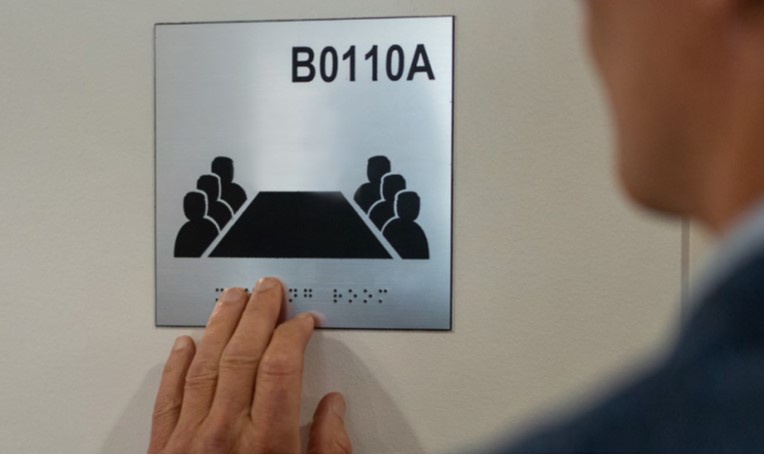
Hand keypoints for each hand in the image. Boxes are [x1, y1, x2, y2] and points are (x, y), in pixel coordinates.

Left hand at [148, 277, 351, 452]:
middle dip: (258, 313)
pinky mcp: (163, 451)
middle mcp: (226, 434)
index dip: (292, 335)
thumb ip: (330, 448)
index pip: (280, 368)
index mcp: (267, 444)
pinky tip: (185, 344)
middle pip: (242, 355)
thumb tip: (333, 408)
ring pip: (205, 366)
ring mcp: (190, 441)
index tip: (302, 323)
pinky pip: (169, 397)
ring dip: (221, 326)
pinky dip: (176, 366)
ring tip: (232, 299)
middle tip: (267, 289)